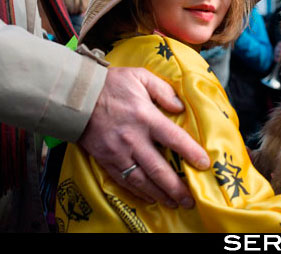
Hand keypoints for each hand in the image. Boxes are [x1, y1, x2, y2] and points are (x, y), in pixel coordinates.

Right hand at [78, 67, 209, 208]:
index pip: (174, 138)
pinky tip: (150, 198)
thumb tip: (180, 108)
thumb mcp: (140, 77)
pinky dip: (138, 193)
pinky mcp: (105, 160)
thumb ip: (163, 90)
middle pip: (159, 169)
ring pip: (142, 181)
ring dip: (160, 195)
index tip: (205, 164)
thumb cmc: (111, 84)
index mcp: (145, 117)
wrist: (75, 97)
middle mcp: (132, 139)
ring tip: (174, 203)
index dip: (191, 153)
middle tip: (190, 200)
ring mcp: (117, 152)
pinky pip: (124, 181)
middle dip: (177, 187)